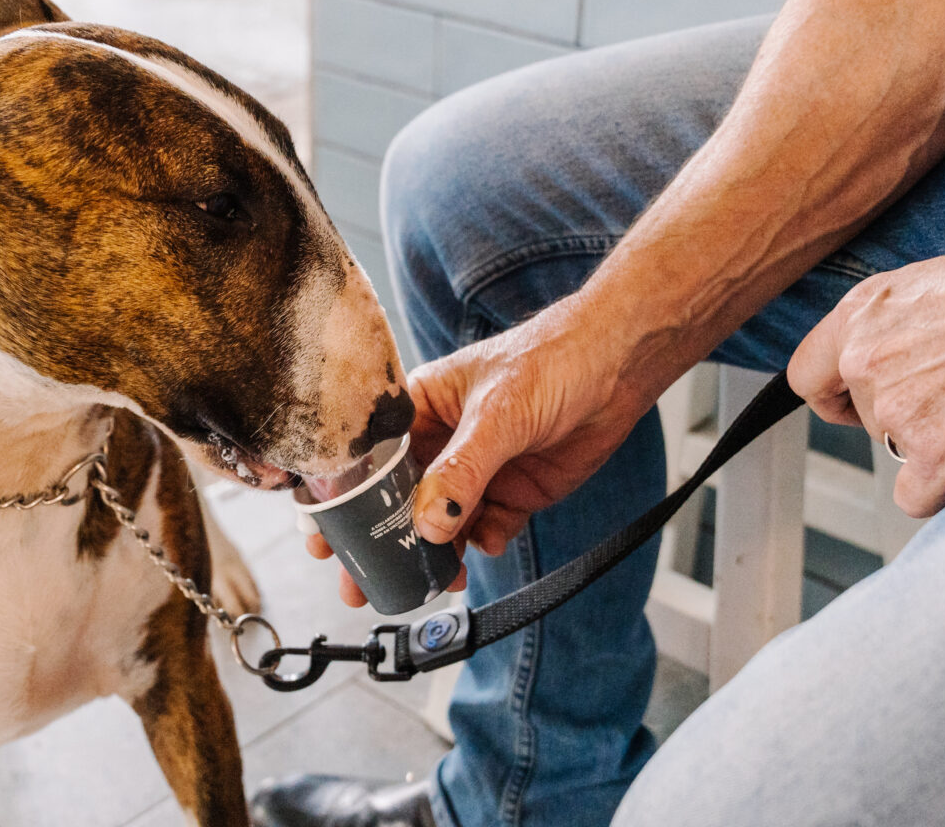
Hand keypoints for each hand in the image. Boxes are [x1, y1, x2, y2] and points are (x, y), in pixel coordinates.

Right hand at [307, 293, 649, 605]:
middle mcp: (440, 441)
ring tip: (434, 579)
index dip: (342, 501)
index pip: (367, 459)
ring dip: (433, 553)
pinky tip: (487, 541)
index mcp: (418, 408)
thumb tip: (429, 525)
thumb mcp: (497, 414)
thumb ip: (461, 471)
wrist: (620, 364)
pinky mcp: (511, 492)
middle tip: (361, 585)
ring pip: (439, 524)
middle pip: (396, 501)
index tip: (324, 541)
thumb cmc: (551, 359)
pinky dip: (481, 544)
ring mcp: (475, 470)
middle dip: (380, 543)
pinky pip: (483, 530)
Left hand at [788, 229, 944, 516]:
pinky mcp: (936, 452)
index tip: (852, 406)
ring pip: (899, 452)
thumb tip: (898, 356)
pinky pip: (917, 496)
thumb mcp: (934, 286)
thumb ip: (896, 328)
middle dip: (908, 415)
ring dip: (935, 443)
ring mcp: (898, 410)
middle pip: (868, 418)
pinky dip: (944, 488)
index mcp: (859, 317)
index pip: (808, 377)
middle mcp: (865, 363)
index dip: (834, 398)